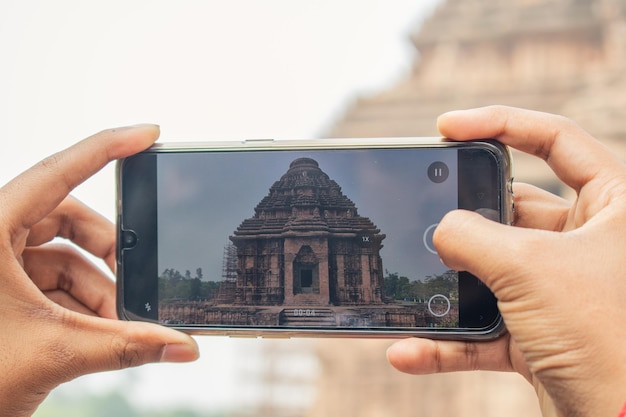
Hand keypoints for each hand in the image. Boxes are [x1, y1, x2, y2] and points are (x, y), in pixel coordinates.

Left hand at [0, 125, 198, 416]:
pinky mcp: (4, 290)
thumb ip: (127, 346)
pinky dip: (84, 305)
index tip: (148, 134)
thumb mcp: (53, 351)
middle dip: (110, 254)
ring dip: (100, 290)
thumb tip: (183, 346)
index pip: (57, 173)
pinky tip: (100, 331)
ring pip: (65, 257)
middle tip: (141, 279)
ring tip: (119, 325)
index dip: (107, 148)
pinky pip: (55, 282)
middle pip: (68, 220)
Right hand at [387, 106, 625, 416]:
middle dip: (464, 217)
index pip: (555, 138)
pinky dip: (449, 340)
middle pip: (511, 208)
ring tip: (413, 284)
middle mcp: (589, 242)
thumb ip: (472, 236)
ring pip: (492, 270)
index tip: (447, 127)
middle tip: (423, 211)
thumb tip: (440, 230)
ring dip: (449, 284)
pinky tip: (409, 350)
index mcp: (614, 205)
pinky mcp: (541, 332)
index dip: (499, 122)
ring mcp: (561, 288)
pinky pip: (485, 327)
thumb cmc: (605, 336)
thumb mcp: (529, 269)